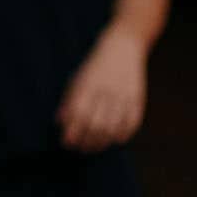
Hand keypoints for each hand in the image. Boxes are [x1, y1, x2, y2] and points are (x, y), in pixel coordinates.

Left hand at [58, 31, 147, 151]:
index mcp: (88, 84)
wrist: (123, 47)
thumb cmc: (95, 65)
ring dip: (103, 142)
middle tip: (80, 149)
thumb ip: (69, 100)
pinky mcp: (137, 98)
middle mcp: (106, 91)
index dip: (72, 132)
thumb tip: (59, 122)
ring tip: (94, 147)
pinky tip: (115, 139)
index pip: (79, 115)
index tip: (67, 143)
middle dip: (86, 142)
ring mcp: (123, 95)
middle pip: (96, 125)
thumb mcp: (77, 77)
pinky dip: (123, 135)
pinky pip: (132, 123)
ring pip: (113, 128)